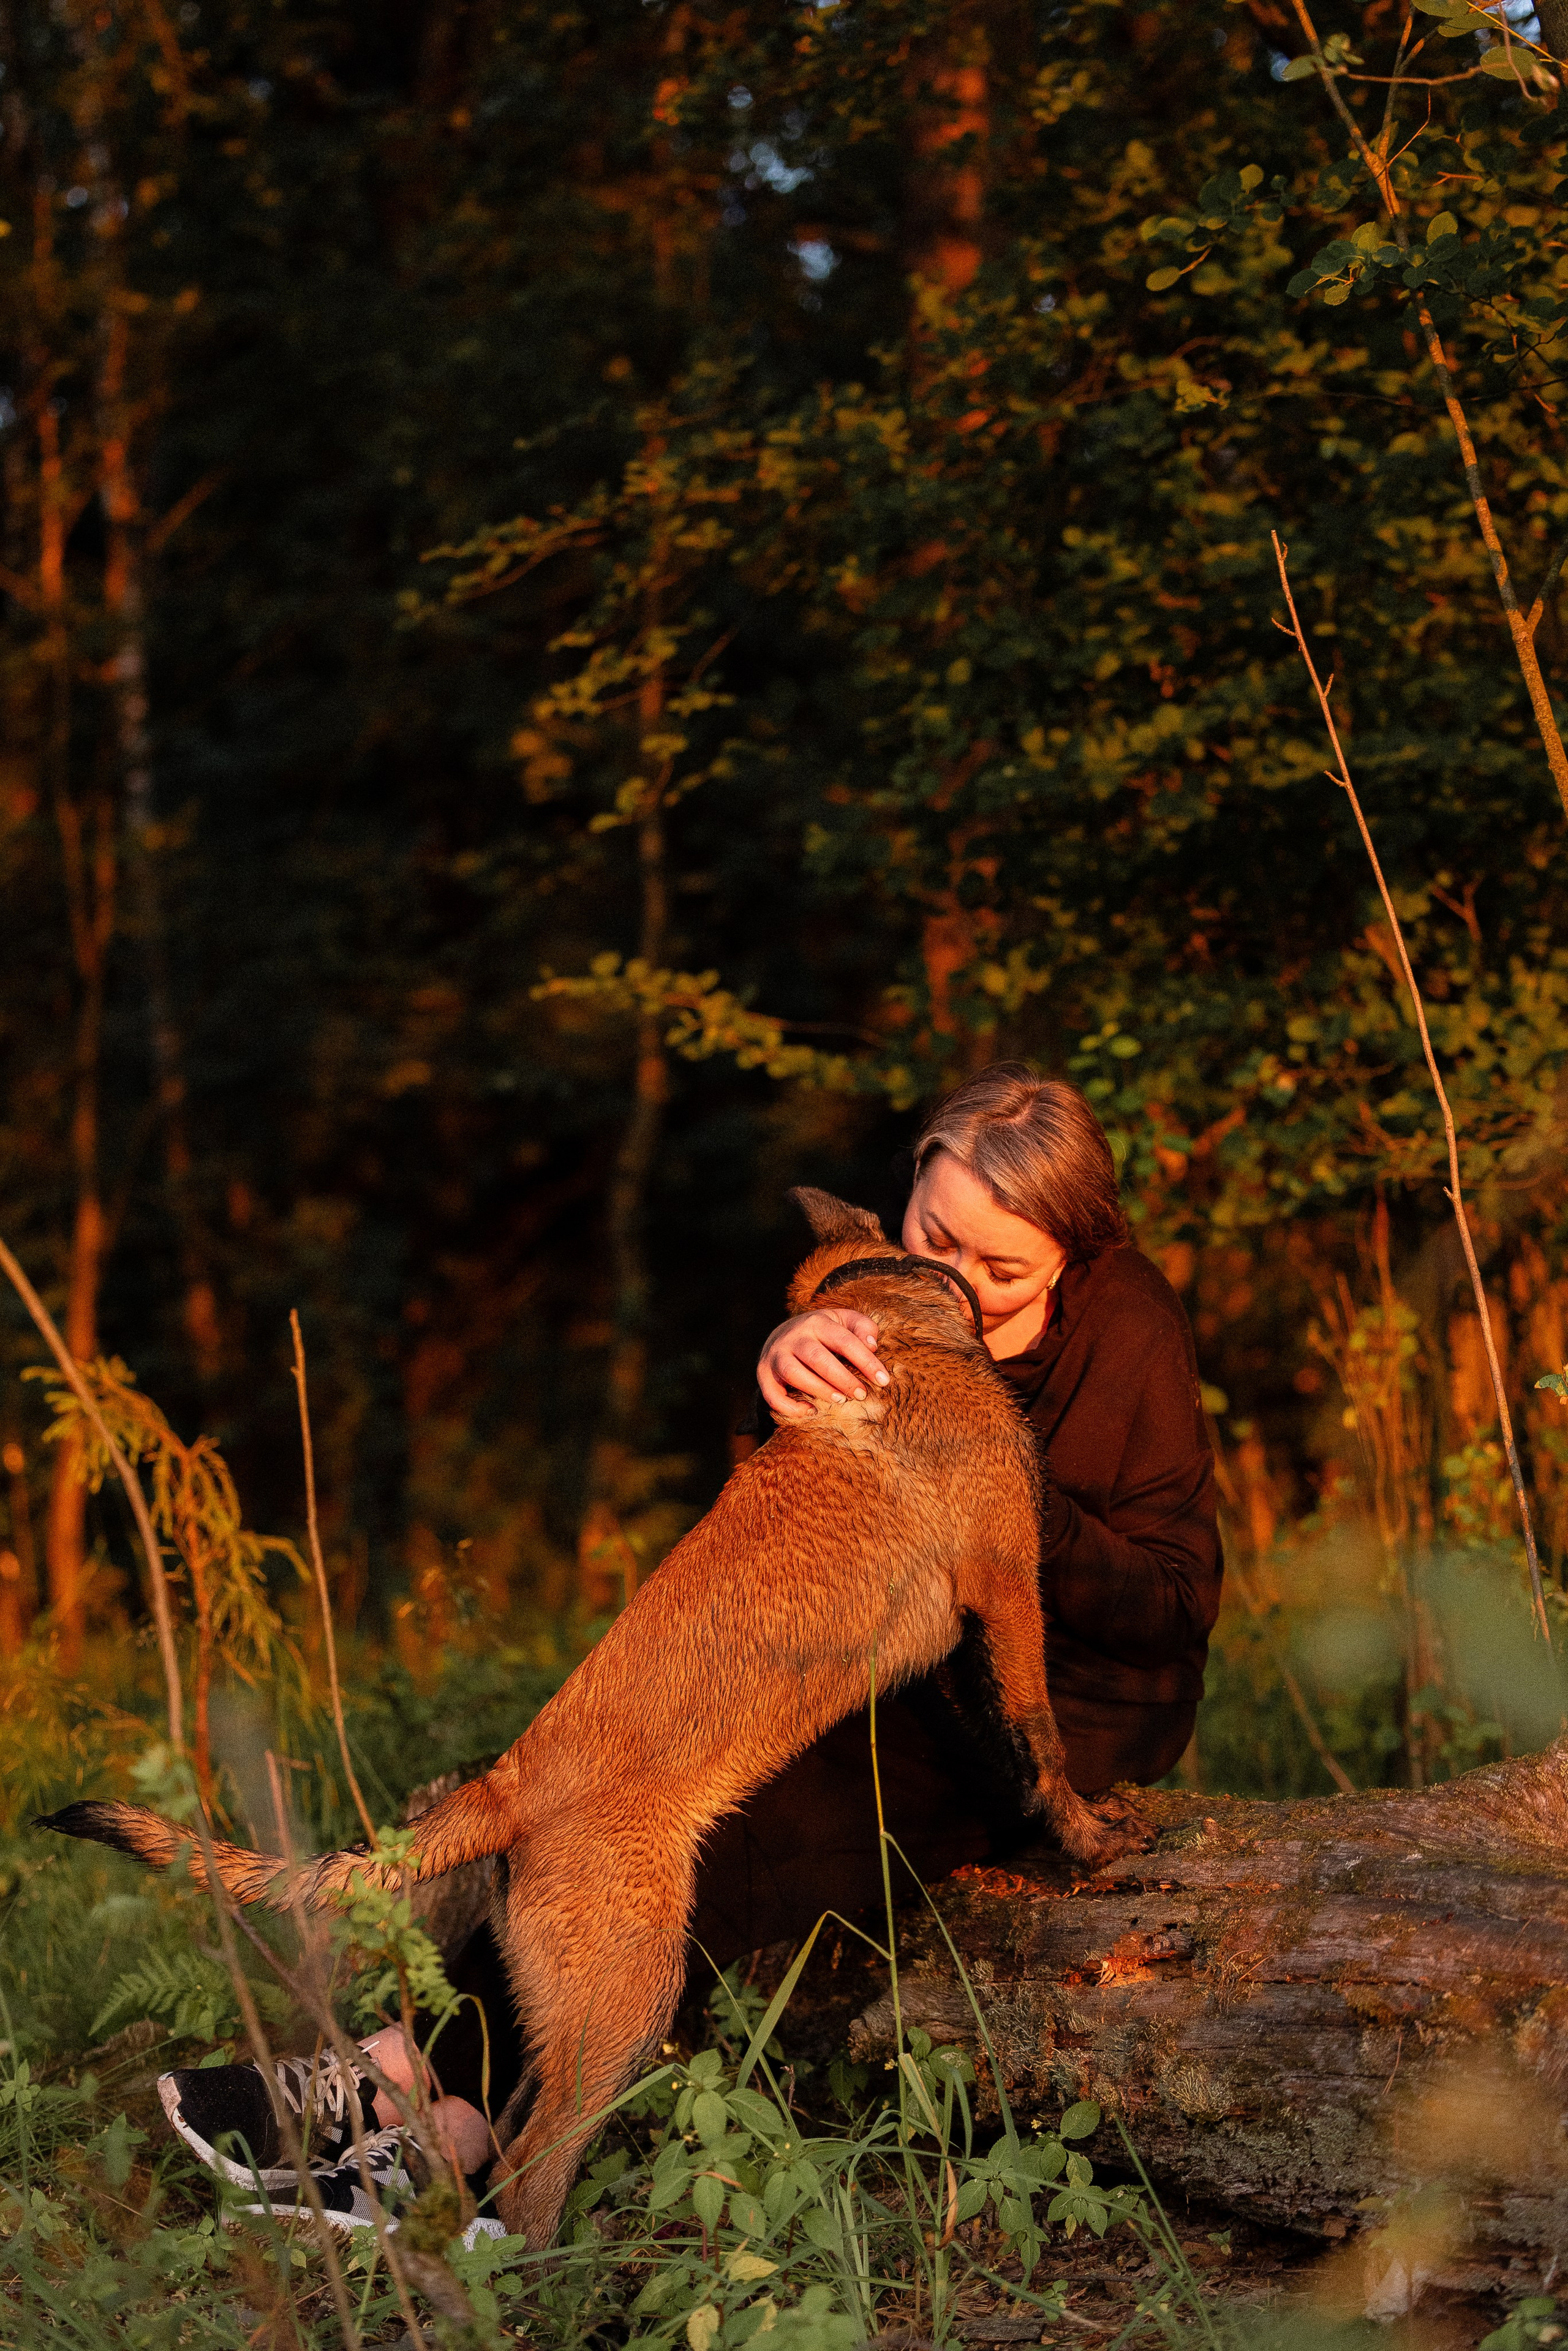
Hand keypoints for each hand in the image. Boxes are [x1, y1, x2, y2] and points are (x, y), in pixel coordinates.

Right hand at [757, 1307, 888, 1420]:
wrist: (782, 1334)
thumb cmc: (823, 1332)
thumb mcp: (843, 1321)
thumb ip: (863, 1328)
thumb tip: (872, 1346)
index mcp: (818, 1322)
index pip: (844, 1341)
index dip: (866, 1361)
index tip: (883, 1380)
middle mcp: (794, 1336)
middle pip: (817, 1357)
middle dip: (842, 1378)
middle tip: (861, 1394)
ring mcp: (776, 1354)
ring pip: (793, 1373)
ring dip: (818, 1389)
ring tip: (840, 1400)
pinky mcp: (764, 1373)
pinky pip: (772, 1394)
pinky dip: (789, 1407)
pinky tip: (810, 1411)